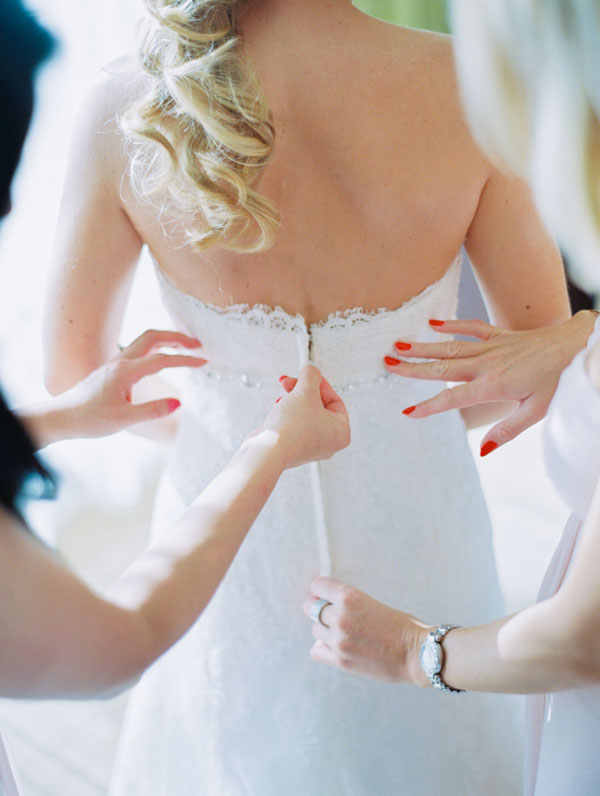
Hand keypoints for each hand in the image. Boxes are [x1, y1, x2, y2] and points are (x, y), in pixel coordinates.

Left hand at [22, 330, 206, 444]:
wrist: (61, 417)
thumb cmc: (89, 419)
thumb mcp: (124, 420)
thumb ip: (153, 410)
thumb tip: (179, 403)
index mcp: (125, 371)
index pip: (163, 359)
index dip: (186, 360)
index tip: (205, 362)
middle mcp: (120, 362)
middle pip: (153, 337)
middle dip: (178, 338)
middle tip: (198, 345)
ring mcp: (115, 364)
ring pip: (145, 341)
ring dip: (167, 340)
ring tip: (186, 347)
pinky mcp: (112, 370)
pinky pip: (138, 351)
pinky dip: (156, 348)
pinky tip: (162, 357)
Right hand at [256, 365, 349, 468]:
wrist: (268, 450)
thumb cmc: (292, 427)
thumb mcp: (306, 391)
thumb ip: (311, 376)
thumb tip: (311, 370)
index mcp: (341, 432)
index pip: (335, 401)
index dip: (320, 384)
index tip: (309, 376)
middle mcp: (329, 443)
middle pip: (319, 407)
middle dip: (303, 390)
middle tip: (291, 381)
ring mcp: (311, 447)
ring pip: (305, 415)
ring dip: (294, 400)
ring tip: (282, 394)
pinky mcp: (294, 448)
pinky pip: (295, 425)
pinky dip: (288, 414)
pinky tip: (278, 408)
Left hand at [303, 577, 429, 684]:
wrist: (417, 654)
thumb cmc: (402, 627)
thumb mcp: (373, 603)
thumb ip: (349, 604)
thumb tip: (328, 604)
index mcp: (349, 597)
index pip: (318, 587)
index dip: (319, 589)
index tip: (320, 593)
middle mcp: (340, 616)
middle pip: (311, 609)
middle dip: (318, 609)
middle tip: (326, 612)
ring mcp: (339, 640)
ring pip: (315, 630)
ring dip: (324, 629)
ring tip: (339, 631)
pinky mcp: (341, 660)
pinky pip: (317, 651)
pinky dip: (322, 648)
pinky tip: (334, 646)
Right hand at [384, 311, 597, 453]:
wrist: (577, 346)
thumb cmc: (560, 381)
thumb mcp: (537, 411)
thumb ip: (507, 431)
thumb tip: (483, 450)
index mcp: (493, 385)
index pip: (453, 397)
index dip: (428, 406)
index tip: (406, 412)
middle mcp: (487, 364)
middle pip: (442, 367)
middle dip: (413, 368)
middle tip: (387, 365)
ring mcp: (492, 347)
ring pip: (450, 346)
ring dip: (423, 347)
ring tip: (398, 346)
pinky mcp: (500, 335)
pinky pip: (471, 328)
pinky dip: (451, 324)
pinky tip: (432, 324)